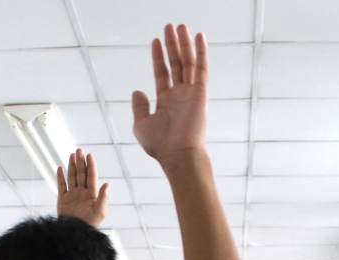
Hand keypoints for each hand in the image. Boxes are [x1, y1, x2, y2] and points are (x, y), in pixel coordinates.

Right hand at [56, 149, 108, 227]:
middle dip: (81, 162)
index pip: (91, 177)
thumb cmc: (90, 225)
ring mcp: (72, 195)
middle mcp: (82, 193)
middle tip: (79, 150)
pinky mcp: (62, 200)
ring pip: (72, 177)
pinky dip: (60, 177)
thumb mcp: (100, 212)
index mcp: (92, 195)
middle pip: (81, 174)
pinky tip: (60, 168)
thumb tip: (107, 184)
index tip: (90, 155)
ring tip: (72, 155)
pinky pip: (61, 186)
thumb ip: (103, 198)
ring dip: (72, 166)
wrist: (75, 234)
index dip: (91, 166)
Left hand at [132, 23, 207, 167]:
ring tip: (181, 26)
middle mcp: (179, 95)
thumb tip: (137, 91)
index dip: (158, 57)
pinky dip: (201, 52)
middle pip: (176, 63)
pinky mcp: (201, 93)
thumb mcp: (141, 125)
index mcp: (166, 101)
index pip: (162, 73)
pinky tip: (199, 37)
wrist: (177, 155)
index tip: (156, 41)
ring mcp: (191, 93)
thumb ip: (139, 107)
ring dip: (185, 44)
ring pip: (188, 62)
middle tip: (170, 26)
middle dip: (173, 45)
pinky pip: (201, 69)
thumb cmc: (160, 145)